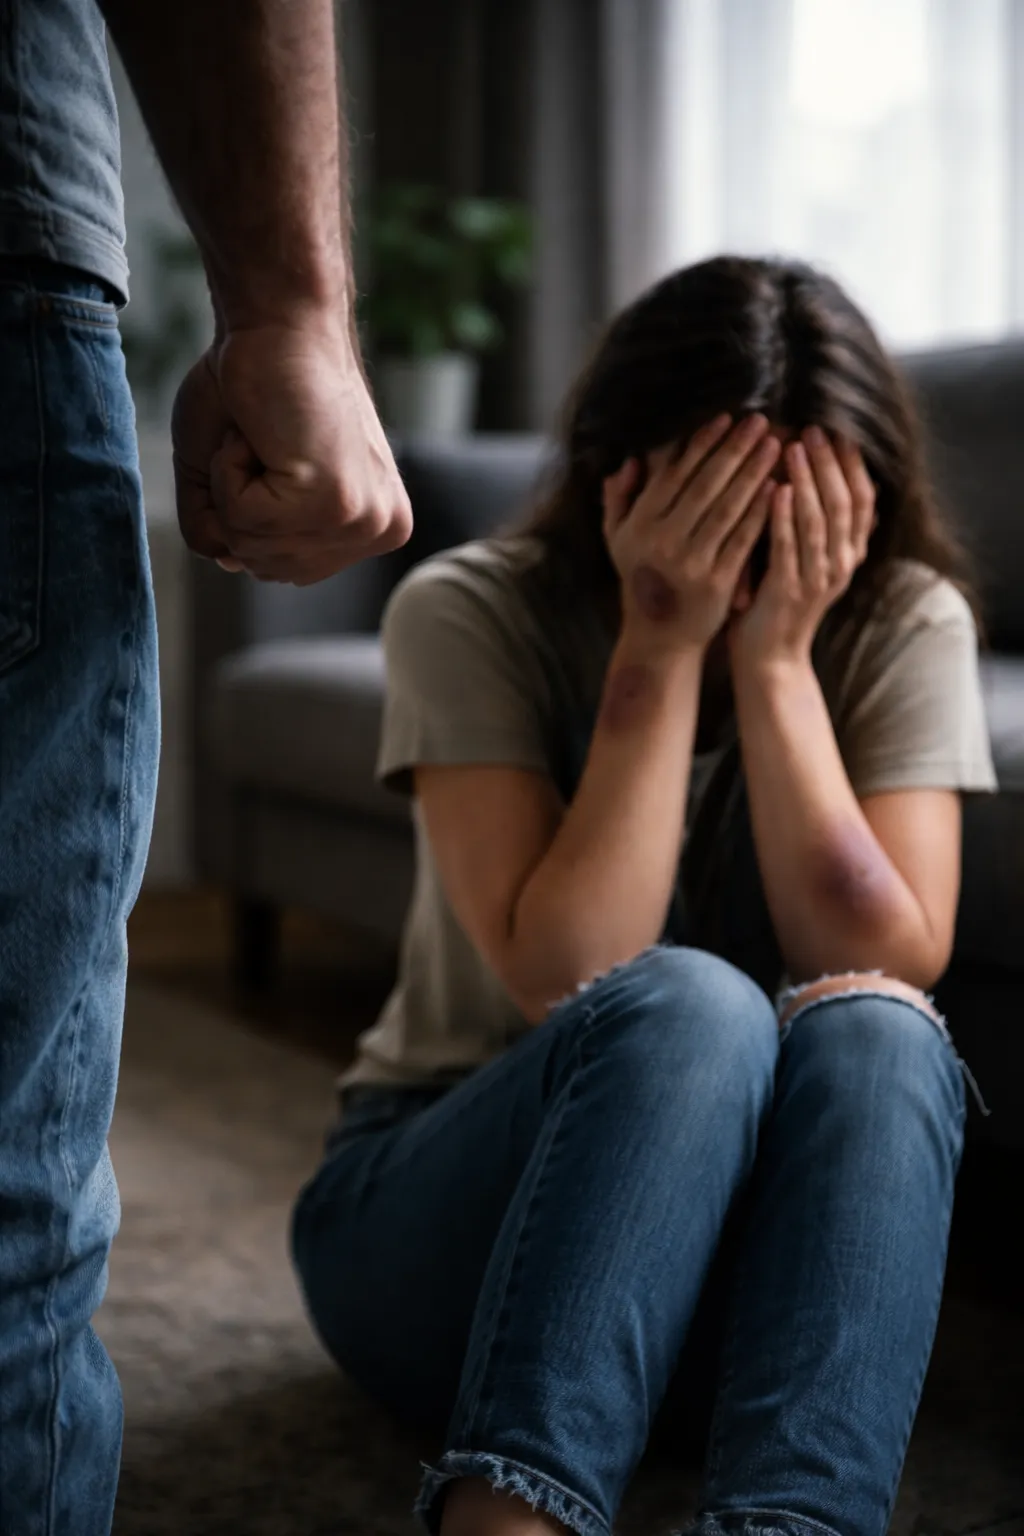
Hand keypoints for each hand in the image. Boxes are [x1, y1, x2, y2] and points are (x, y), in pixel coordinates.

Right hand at [171, 316, 412, 584]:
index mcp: (370, 527)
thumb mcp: (228, 475)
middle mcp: (379, 530)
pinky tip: (261, 435)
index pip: (281, 567)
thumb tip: (232, 561)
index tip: (268, 454)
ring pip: (252, 547)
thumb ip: (226, 530)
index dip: (246, 511)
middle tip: (263, 444)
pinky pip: (244, 521)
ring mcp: (363, 520)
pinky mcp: (337, 503)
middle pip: (266, 567)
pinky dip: (229, 472)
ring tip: (265, 438)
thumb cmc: (251, 388)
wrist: (276, 322)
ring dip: (231, 485)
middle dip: (237, 504)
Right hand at [602, 414, 779, 652]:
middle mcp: (662, 540)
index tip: (727, 418)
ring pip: (728, 508)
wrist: (659, 636)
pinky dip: (761, 512)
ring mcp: (690, 561)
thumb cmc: (642, 578)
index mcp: (639, 523)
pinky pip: (743, 539)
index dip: (702, 443)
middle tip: (761, 421)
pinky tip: (778, 488)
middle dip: (735, 449)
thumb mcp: (618, 539)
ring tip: (775, 446)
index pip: (675, 473)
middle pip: (705, 484)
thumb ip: (619, 499)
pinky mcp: (716, 581)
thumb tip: (630, 460)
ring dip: (754, 473)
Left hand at [728, 427, 874, 668]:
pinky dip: (784, 517)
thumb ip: (822, 526)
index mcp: (849, 554)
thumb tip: (832, 478)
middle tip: (813, 428)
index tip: (837, 430)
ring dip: (807, 481)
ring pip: (819, 521)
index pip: (862, 499)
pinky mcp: (789, 591)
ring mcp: (818, 579)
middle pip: (844, 502)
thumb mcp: (810, 560)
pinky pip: (789, 547)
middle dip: (829, 463)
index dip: (852, 463)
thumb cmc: (781, 602)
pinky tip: (774, 489)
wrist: (770, 658)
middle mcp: (841, 565)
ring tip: (794, 447)